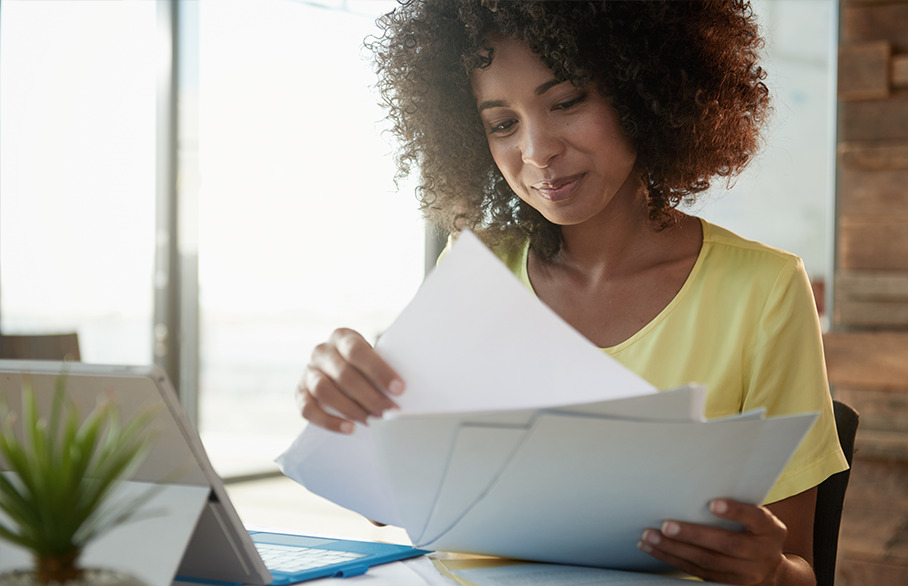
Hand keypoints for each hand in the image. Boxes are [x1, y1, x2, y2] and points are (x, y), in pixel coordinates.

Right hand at [296, 328, 404, 433]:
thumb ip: (380, 369)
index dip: (378, 370)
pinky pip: (308, 409)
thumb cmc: (363, 365)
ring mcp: (308, 371)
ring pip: (324, 390)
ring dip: (350, 409)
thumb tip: (398, 393)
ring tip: (372, 421)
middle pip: (343, 374)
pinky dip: (329, 421)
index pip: (357, 351)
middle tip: (389, 411)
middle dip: (369, 396)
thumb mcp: (372, 358)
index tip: (399, 389)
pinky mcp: (300, 392)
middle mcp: (322, 352)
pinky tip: (349, 428)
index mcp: (342, 337)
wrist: (339, 370)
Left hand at [638, 499, 790, 584]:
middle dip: (693, 535)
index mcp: (770, 530)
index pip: (755, 517)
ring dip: (674, 549)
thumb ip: (739, 505)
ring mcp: (744, 573)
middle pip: (726, 544)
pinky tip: (654, 549)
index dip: (735, 511)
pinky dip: (672, 559)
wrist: (774, 572)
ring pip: (706, 562)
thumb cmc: (757, 532)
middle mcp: (761, 553)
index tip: (713, 504)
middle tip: (666, 525)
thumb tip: (699, 483)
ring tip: (650, 536)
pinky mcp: (727, 584)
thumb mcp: (760, 519)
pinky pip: (697, 572)